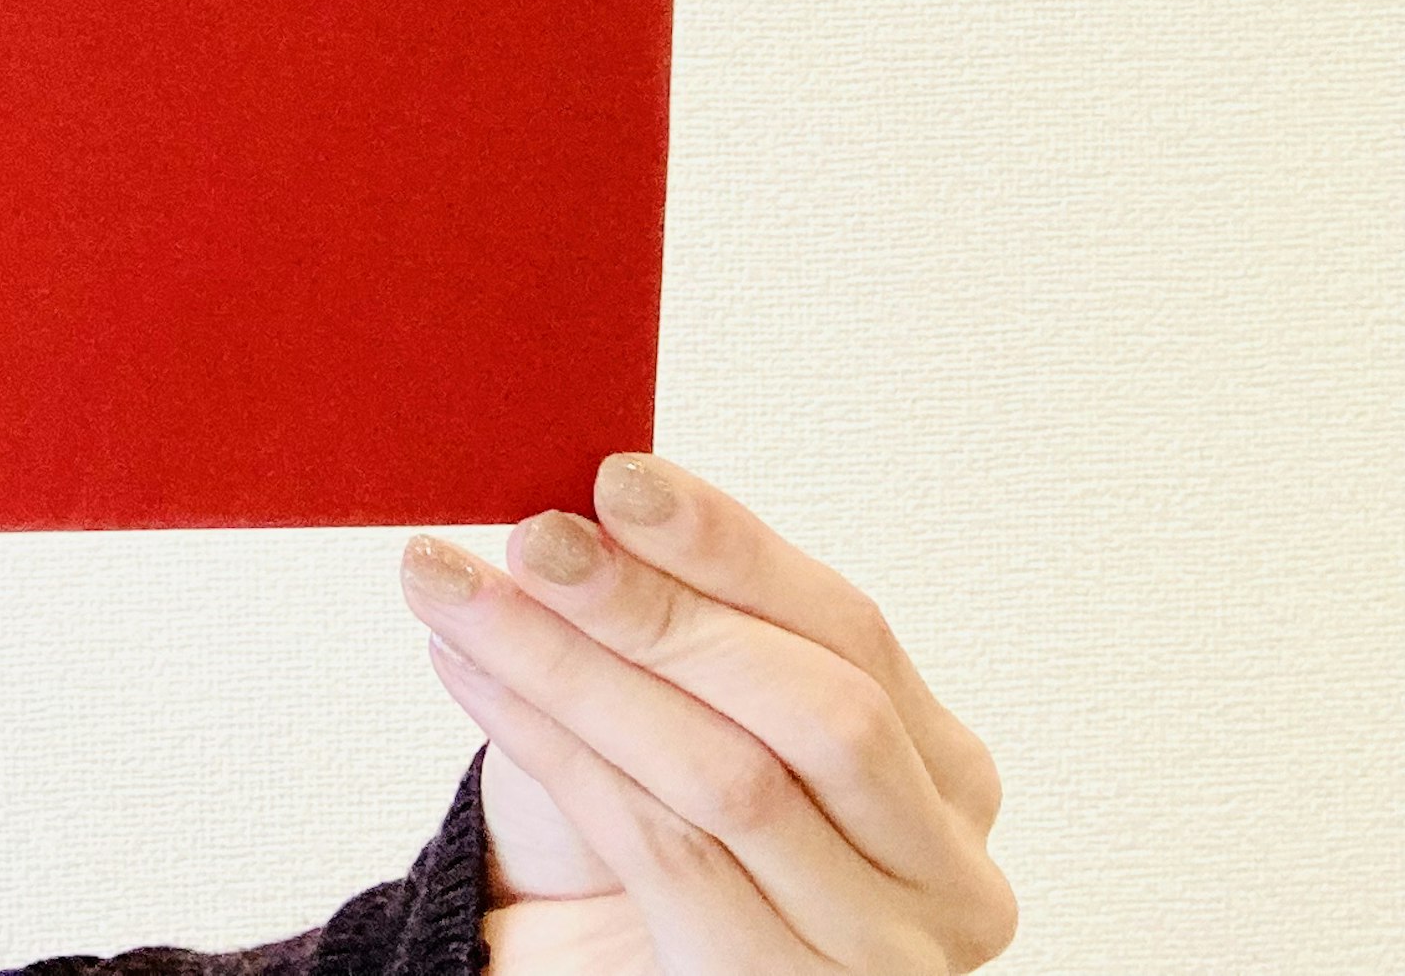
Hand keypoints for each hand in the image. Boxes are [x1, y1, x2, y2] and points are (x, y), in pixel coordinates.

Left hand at [396, 452, 1010, 974]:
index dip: (731, 547)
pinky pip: (662, 850)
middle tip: (533, 539)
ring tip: (460, 594)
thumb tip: (595, 501)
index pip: (852, 630)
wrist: (593, 961)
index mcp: (943, 771)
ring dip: (575, 668)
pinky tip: (475, 678)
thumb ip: (681, 619)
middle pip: (815, 708)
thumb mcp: (685, 712)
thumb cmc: (650, 836)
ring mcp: (877, 951)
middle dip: (658, 608)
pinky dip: (554, 750)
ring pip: (727, 777)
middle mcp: (943, 871)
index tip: (617, 476)